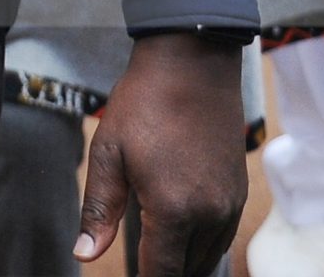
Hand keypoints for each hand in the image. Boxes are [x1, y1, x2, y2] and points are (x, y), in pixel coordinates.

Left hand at [75, 32, 246, 276]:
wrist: (192, 67)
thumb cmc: (143, 106)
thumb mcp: (108, 154)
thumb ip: (99, 210)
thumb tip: (84, 254)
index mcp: (174, 209)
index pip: (161, 272)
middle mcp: (210, 214)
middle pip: (186, 269)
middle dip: (161, 271)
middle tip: (135, 264)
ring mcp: (230, 204)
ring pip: (207, 257)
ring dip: (182, 262)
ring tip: (153, 255)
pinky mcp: (239, 193)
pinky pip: (222, 237)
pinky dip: (201, 245)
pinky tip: (178, 236)